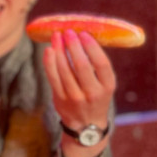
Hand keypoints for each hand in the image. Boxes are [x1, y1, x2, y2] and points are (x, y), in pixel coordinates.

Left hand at [42, 29, 115, 156]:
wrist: (86, 124)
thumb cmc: (95, 96)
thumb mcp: (104, 84)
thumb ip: (96, 65)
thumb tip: (83, 36)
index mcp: (107, 86)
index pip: (101, 63)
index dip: (91, 46)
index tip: (84, 33)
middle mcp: (92, 93)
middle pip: (81, 65)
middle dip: (73, 45)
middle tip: (68, 31)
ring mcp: (75, 97)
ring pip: (64, 70)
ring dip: (59, 50)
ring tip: (56, 36)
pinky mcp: (60, 99)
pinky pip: (52, 77)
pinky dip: (49, 62)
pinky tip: (49, 50)